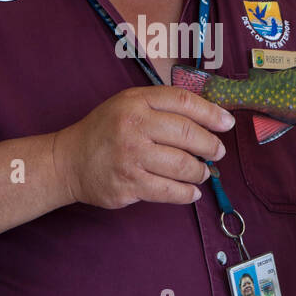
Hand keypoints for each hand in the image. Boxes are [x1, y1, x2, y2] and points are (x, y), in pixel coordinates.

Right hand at [52, 86, 232, 209]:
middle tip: (218, 152)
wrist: (68, 160)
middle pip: (188, 135)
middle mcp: (134, 127)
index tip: (227, 122)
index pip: (183, 102)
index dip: (211, 112)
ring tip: (202, 173)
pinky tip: (191, 192)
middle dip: (211, 145)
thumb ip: (161, 105)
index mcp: (136, 102)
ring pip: (183, 166)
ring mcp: (131, 157)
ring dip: (200, 172)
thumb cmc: (105, 130)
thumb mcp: (127, 104)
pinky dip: (187, 193)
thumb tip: (208, 116)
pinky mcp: (129, 185)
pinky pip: (170, 191)